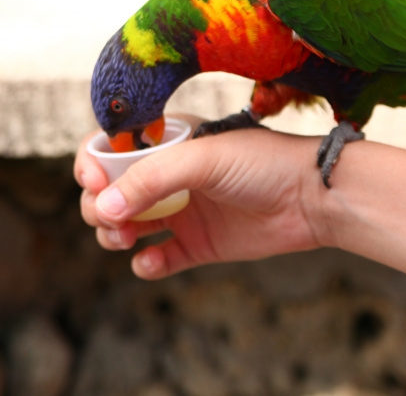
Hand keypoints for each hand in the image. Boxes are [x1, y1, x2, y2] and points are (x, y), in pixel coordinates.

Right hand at [75, 116, 328, 279]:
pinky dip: (146, 263)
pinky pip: (158, 258)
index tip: (93, 181)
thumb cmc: (263, 163)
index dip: (92, 164)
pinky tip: (151, 261)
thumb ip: (151, 179)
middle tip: (110, 220)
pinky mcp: (199, 244)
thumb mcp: (203, 158)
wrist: (313, 198)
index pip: (111, 148)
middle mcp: (170, 175)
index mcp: (168, 141)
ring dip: (113, 235)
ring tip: (126, 239)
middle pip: (110, 192)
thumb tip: (103, 208)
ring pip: (127, 225)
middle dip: (97, 207)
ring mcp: (183, 211)